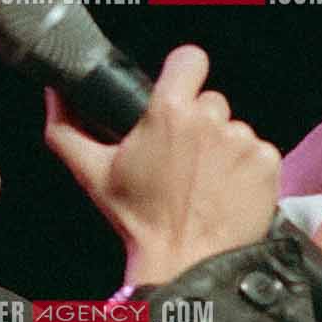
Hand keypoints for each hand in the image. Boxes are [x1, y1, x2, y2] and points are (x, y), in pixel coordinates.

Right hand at [43, 44, 280, 288]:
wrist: (185, 262)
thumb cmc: (139, 220)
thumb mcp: (92, 173)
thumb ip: (67, 128)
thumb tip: (54, 94)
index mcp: (169, 111)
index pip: (190, 59)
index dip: (183, 73)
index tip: (178, 92)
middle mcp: (210, 119)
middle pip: (210, 101)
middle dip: (197, 124)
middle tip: (182, 159)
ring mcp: (243, 140)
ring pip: (233, 128)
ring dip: (222, 148)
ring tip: (203, 182)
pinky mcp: (266, 162)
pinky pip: (257, 151)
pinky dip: (245, 168)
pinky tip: (225, 191)